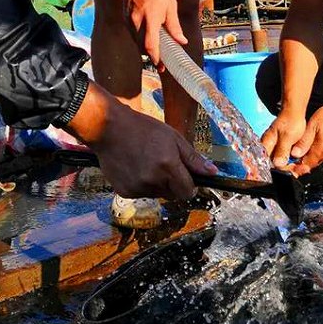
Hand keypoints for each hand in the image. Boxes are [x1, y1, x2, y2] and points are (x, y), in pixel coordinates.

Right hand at [66, 82, 217, 198]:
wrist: (109, 128)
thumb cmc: (144, 129)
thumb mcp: (173, 137)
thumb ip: (193, 158)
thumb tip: (213, 173)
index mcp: (168, 166)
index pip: (188, 192)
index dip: (189, 185)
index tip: (186, 177)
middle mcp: (153, 180)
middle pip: (173, 195)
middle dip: (173, 184)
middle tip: (163, 164)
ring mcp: (138, 188)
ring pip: (157, 194)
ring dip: (157, 184)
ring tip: (146, 163)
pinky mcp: (124, 192)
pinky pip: (141, 194)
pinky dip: (141, 185)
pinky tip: (134, 167)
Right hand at [124, 0, 186, 68]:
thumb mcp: (171, 7)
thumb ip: (175, 26)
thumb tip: (182, 41)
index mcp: (151, 19)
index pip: (151, 45)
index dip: (156, 58)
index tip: (161, 65)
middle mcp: (138, 22)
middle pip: (142, 47)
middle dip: (151, 56)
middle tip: (161, 62)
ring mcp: (129, 20)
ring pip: (136, 42)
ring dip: (145, 48)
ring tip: (156, 51)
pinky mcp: (125, 18)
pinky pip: (132, 34)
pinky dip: (139, 39)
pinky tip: (147, 37)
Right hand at [261, 111, 306, 167]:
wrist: (294, 112)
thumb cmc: (290, 121)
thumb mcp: (287, 137)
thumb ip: (282, 151)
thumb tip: (278, 164)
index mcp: (266, 144)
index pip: (266, 162)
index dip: (277, 169)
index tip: (289, 171)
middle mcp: (267, 146)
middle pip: (272, 163)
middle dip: (284, 168)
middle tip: (296, 170)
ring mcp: (273, 146)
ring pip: (277, 161)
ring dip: (287, 165)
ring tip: (297, 167)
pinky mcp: (279, 146)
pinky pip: (281, 157)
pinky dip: (288, 160)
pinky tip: (295, 161)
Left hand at [287, 103, 322, 176]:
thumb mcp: (313, 126)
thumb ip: (304, 141)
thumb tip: (295, 153)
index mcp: (320, 150)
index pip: (304, 166)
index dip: (294, 166)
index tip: (287, 162)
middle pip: (309, 164)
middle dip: (298, 162)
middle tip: (289, 155)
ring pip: (314, 160)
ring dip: (305, 157)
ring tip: (296, 150)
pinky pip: (319, 155)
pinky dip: (312, 153)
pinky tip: (307, 145)